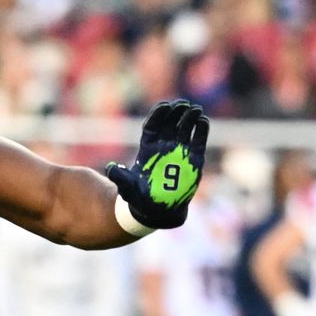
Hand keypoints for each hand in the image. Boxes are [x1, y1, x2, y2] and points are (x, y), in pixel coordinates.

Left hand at [107, 99, 207, 231]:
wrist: (158, 211)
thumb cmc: (140, 198)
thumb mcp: (127, 187)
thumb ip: (120, 176)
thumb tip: (111, 168)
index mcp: (148, 148)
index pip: (153, 126)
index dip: (158, 114)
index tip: (165, 105)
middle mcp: (164, 147)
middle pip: (170, 123)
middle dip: (177, 112)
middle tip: (183, 104)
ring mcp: (179, 152)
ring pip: (185, 129)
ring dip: (190, 117)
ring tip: (196, 109)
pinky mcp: (193, 160)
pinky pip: (198, 141)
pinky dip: (201, 130)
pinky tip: (203, 121)